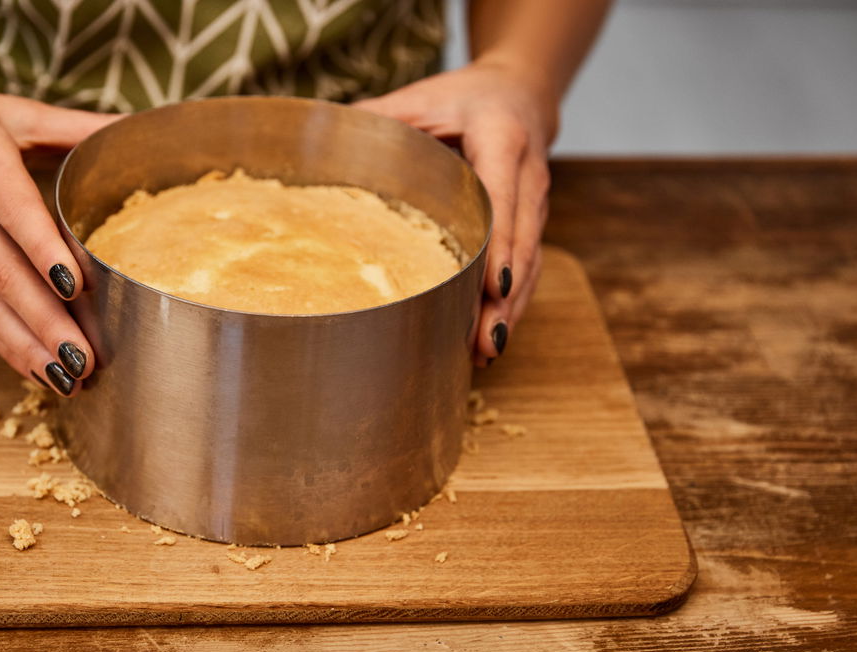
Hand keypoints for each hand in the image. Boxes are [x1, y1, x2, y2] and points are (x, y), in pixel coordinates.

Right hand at [0, 81, 119, 393]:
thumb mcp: (13, 112)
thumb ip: (75, 126)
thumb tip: (137, 128)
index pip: (14, 211)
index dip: (44, 251)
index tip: (79, 287)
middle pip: (0, 271)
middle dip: (45, 321)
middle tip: (88, 356)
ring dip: (27, 347)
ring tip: (70, 377)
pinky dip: (4, 346)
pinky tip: (38, 370)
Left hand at [355, 58, 557, 364]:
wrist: (519, 95)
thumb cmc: (461, 99)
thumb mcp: (419, 98)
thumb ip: (378, 118)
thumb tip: (321, 139)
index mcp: (501, 136)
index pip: (503, 195)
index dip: (500, 243)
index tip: (493, 285)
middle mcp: (528, 174)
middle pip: (521, 242)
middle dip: (505, 295)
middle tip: (486, 340)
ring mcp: (536, 203)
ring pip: (529, 262)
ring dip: (510, 309)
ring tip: (487, 351)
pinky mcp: (533, 224)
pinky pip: (527, 268)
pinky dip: (512, 304)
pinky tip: (490, 339)